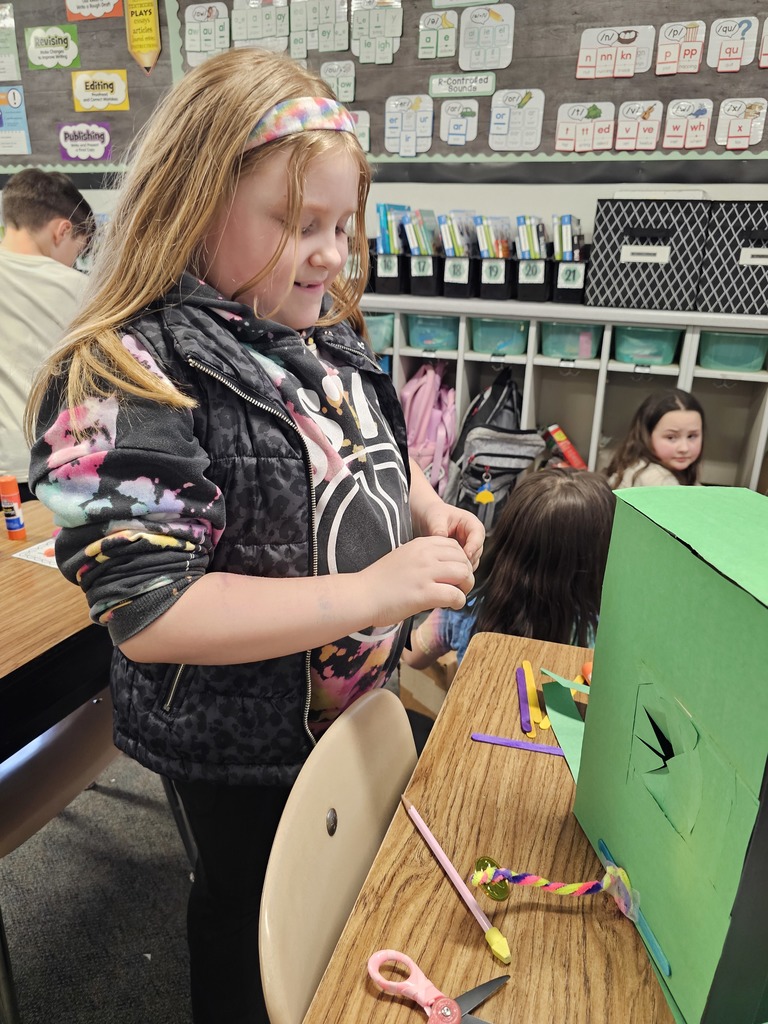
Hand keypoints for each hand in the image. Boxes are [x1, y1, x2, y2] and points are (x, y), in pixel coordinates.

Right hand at [359, 536, 473, 627]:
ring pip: (464, 574)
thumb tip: (442, 571)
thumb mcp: (402, 558)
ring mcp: (425, 573)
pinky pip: (455, 595)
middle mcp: (425, 555)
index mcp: (420, 545)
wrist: (360, 595)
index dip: (460, 561)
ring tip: (456, 596)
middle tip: (458, 588)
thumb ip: (422, 559)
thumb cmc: (378, 582)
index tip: (453, 575)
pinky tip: (451, 606)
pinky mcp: (424, 593)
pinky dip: (459, 602)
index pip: (455, 546)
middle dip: (466, 575)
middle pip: (463, 559)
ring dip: (465, 587)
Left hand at [416, 502, 484, 570]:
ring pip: (472, 561)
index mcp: (471, 524)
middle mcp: (473, 537)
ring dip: (461, 566)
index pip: (478, 536)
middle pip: (477, 551)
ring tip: (447, 567)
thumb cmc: (435, 514)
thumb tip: (441, 541)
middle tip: (453, 565)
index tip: (466, 555)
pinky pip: (464, 567)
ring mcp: (469, 548)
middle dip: (466, 559)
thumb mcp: (436, 518)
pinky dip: (456, 570)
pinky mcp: (462, 557)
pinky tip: (446, 570)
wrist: (428, 518)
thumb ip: (439, 530)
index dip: (473, 546)